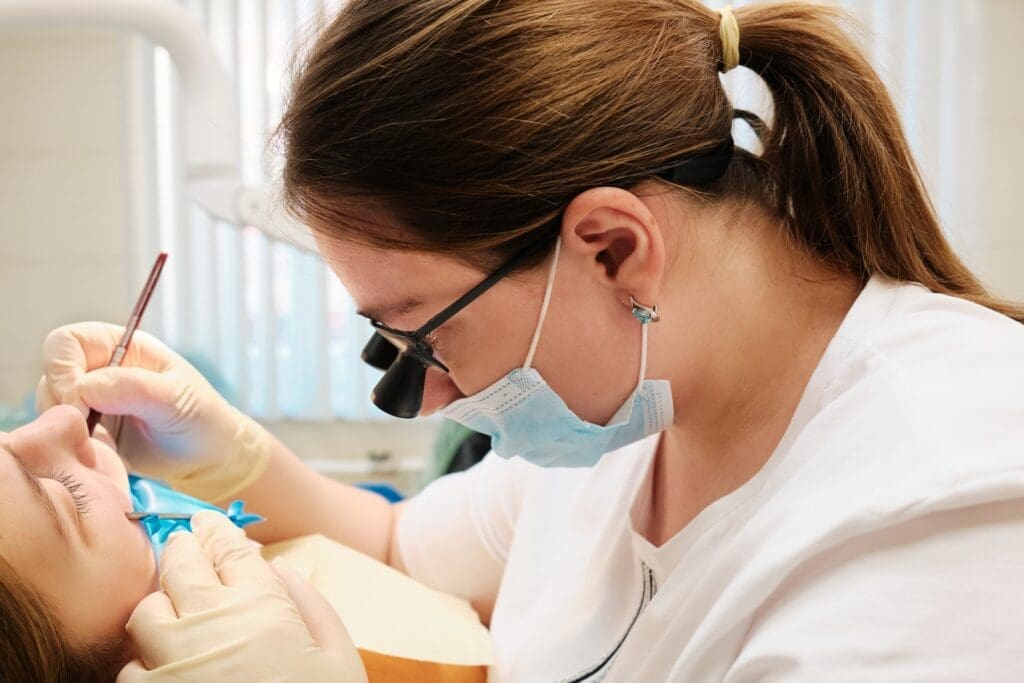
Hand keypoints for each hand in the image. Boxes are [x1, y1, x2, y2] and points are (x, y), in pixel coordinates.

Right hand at [36, 321, 270, 501]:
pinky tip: (101, 454)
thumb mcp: (176, 398)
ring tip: (101, 443)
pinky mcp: (89, 431)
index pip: (68, 342)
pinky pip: (61, 434)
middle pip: (51, 374)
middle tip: (86, 428)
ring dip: (65, 426)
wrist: (208, 458)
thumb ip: (134, 388)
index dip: (62, 368)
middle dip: (60, 402)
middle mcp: (102, 369)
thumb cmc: (202, 419)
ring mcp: (92, 401)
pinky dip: (71, 445)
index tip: (78, 401)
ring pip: (50, 406)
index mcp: (124, 347)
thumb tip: (86, 387)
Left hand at [118, 511, 367, 682]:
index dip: (217, 532)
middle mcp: (210, 624)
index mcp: (263, 606)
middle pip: (180, 566)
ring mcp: (172, 663)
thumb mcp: (340, 659)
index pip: (230, 548)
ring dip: (160, 607)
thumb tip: (283, 568)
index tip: (209, 525)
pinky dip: (144, 664)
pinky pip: (129, 670)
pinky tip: (164, 668)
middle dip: (182, 551)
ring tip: (175, 612)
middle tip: (186, 547)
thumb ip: (312, 606)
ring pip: (146, 613)